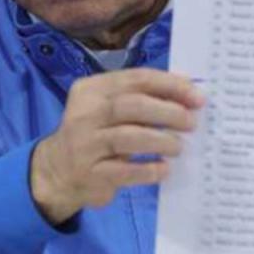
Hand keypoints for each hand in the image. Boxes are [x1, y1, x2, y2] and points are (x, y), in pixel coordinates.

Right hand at [30, 68, 203, 224]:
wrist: (57, 170)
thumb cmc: (95, 132)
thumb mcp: (108, 107)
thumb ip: (140, 96)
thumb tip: (188, 89)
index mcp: (92, 88)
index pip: (136, 79)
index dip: (170, 85)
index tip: (196, 97)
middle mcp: (85, 113)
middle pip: (132, 105)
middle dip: (167, 112)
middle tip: (191, 122)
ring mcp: (84, 144)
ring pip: (127, 137)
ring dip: (160, 140)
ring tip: (179, 146)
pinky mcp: (89, 174)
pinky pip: (124, 171)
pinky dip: (148, 170)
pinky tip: (164, 169)